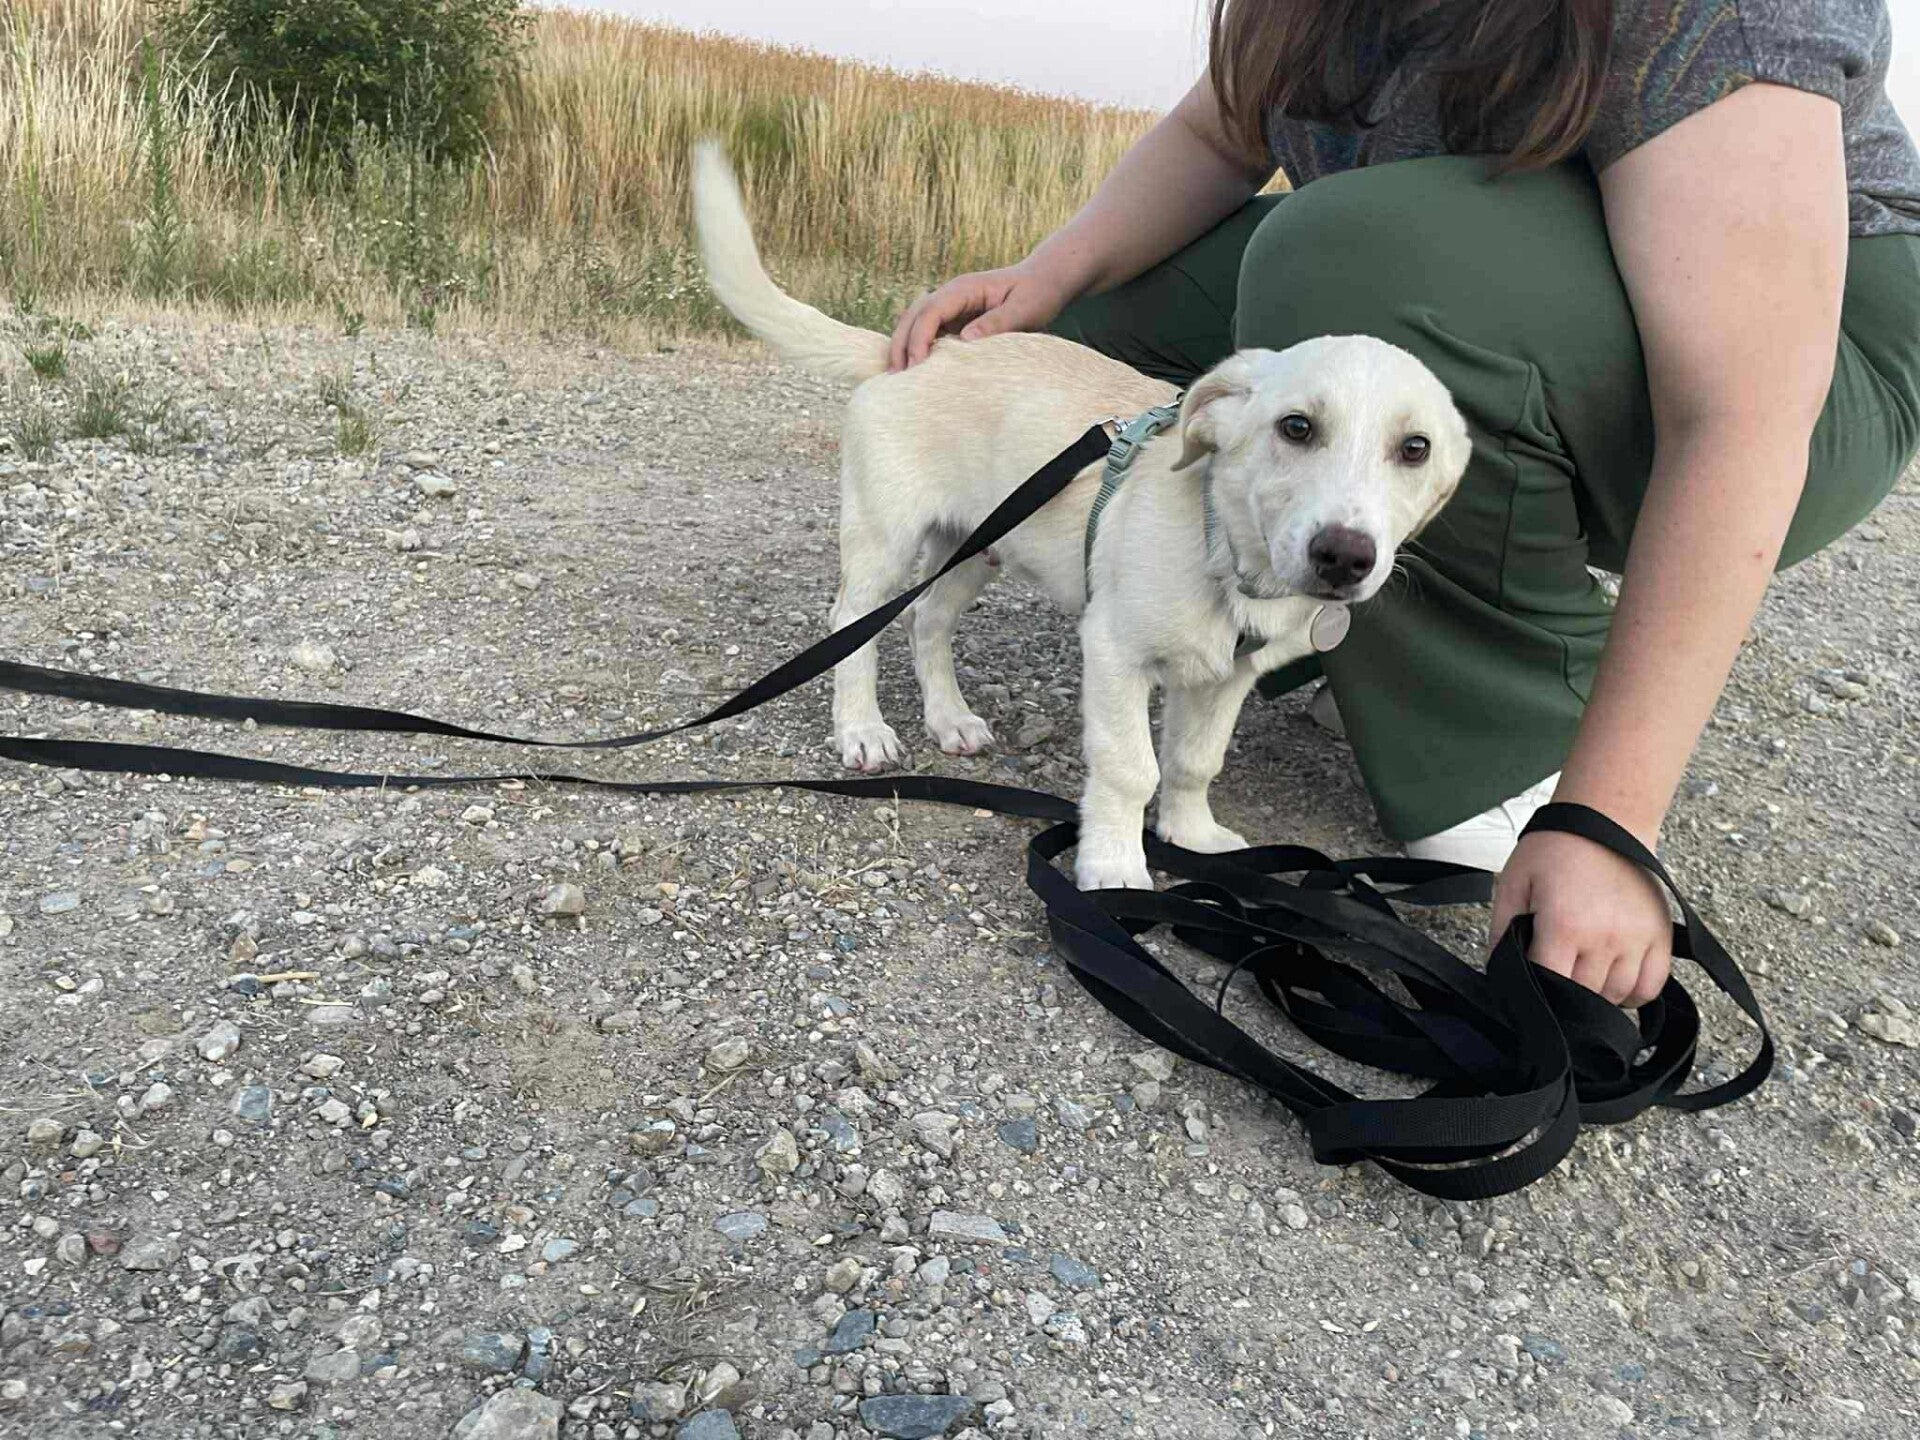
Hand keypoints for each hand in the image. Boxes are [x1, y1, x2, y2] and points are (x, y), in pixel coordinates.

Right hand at [888, 263, 1076, 370]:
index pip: (930, 311)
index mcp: (964, 289)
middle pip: (913, 315)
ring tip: (897, 377)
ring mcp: (951, 307)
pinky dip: (917, 349)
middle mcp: (951, 295)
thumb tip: (965, 339)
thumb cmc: (1037, 293)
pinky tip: (915, 371)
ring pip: (915, 323)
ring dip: (904, 346)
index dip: (919, 337)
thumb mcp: (1024, 309)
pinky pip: (928, 332)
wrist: (1044, 281)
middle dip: (901, 343)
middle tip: (896, 376)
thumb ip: (996, 323)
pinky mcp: (955, 320)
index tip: (916, 365)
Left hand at [1490, 829, 1672, 1006]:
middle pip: (1583, 994)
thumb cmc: (1557, 848)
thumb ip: (1501, 930)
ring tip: (1581, 974)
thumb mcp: (1514, 883)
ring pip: (1617, 996)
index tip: (1529, 979)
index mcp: (1565, 925)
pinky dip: (1633, 995)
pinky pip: (1651, 986)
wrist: (1605, 819)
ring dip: (1596, 995)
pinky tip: (1614, 983)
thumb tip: (1498, 968)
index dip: (1534, 987)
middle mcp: (1605, 937)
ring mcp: (1637, 939)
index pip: (1549, 981)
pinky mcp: (1660, 935)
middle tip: (1554, 971)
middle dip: (1563, 991)